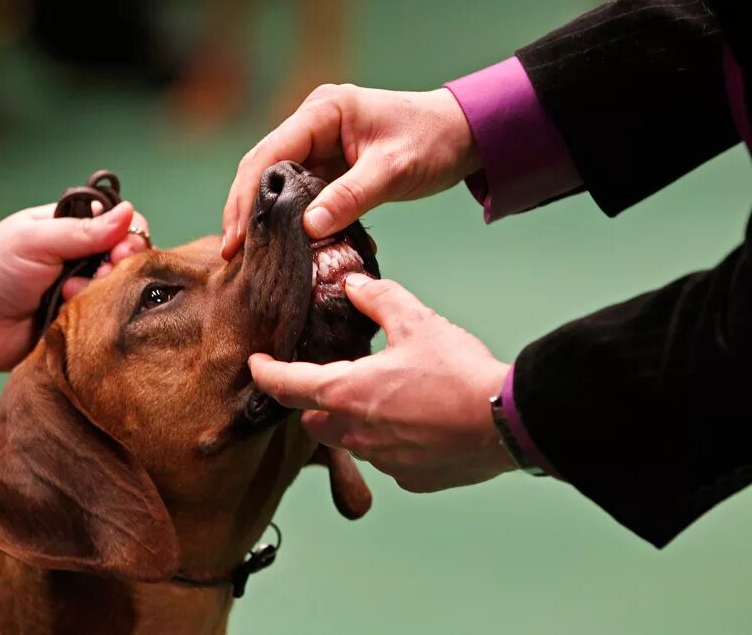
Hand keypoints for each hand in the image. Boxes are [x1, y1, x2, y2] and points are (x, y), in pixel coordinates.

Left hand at [0, 201, 149, 399]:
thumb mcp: (38, 240)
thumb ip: (84, 229)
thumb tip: (129, 212)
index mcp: (71, 230)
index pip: (119, 226)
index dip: (129, 236)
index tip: (121, 250)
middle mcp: (82, 260)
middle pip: (127, 260)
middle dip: (118, 267)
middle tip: (101, 275)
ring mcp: (83, 293)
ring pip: (118, 291)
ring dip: (99, 293)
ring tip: (68, 296)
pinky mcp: (81, 324)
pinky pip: (105, 321)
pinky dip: (94, 318)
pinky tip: (68, 315)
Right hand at [222, 85, 479, 258]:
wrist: (465, 134)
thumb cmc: (433, 140)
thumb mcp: (393, 170)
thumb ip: (351, 197)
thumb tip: (308, 228)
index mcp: (323, 110)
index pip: (269, 152)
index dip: (247, 195)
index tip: (237, 236)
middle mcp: (313, 122)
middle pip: (262, 167)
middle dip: (245, 209)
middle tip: (233, 252)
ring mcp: (319, 143)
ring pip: (276, 182)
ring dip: (264, 216)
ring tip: (248, 255)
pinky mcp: (329, 164)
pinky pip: (299, 192)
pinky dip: (290, 218)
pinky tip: (280, 245)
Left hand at [249, 274, 515, 492]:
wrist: (507, 421)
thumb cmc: (459, 373)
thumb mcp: (417, 322)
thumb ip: (379, 300)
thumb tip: (354, 286)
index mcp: (347, 392)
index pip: (286, 385)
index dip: (266, 374)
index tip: (257, 365)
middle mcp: (356, 433)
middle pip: (315, 420)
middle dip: (316, 403)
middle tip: (334, 382)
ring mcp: (383, 461)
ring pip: (353, 441)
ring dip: (357, 423)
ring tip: (388, 400)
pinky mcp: (410, 479)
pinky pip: (388, 460)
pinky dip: (393, 443)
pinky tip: (418, 425)